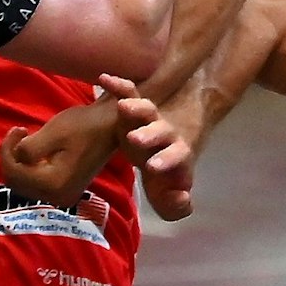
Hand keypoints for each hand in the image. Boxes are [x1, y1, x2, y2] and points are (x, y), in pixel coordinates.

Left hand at [0, 96, 121, 207]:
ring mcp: (63, 196)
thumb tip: (17, 156)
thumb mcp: (54, 132)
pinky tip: (37, 149)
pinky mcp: (65, 190)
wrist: (112, 126)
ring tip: (27, 138)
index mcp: (54, 184)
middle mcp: (58, 197)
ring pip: (25, 184)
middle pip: (17, 183)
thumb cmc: (85, 125)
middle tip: (19, 132)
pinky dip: (30, 166)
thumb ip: (30, 148)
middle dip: (11, 158)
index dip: (6, 151)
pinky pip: (37, 183)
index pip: (14, 174)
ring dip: (20, 162)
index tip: (18, 128)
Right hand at [100, 74, 195, 220]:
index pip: (175, 158)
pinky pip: (129, 91)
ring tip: (123, 106)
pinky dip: (119, 85)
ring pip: (147, 109)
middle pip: (160, 131)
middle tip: (135, 139)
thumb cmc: (166, 173)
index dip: (166, 161)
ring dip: (136, 107)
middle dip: (149, 135)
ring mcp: (150, 117)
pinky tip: (105, 79)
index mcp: (176, 155)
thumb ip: (173, 206)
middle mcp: (166, 134)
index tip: (152, 168)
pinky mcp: (136, 105)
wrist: (175, 135)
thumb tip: (180, 197)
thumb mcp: (170, 195)